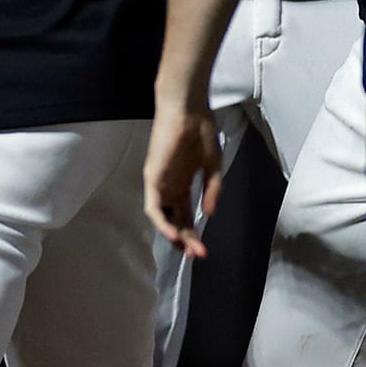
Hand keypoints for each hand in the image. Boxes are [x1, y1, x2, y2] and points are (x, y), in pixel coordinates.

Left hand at [144, 102, 223, 259]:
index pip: (186, 216)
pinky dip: (161, 222)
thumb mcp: (213, 165)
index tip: (204, 250)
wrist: (189, 111)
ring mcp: (160, 183)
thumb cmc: (201, 132)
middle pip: (176, 221)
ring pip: (163, 217)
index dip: (194, 234)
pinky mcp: (152, 177)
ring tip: (187, 249)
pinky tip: (173, 234)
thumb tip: (210, 214)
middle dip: (187, 239)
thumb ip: (212, 190)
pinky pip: (153, 206)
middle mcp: (170, 187)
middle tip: (198, 255)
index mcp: (184, 184)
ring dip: (174, 235)